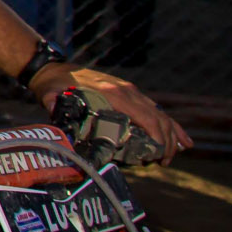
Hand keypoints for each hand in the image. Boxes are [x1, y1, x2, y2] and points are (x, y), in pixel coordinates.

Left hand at [32, 64, 191, 162]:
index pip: (144, 116)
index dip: (157, 136)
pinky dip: (168, 122)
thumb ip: (52, 103)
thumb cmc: (55, 85)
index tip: (160, 156)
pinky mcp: (128, 91)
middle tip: (165, 162)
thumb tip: (52, 112)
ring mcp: (129, 89)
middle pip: (157, 116)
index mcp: (113, 93)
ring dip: (171, 132)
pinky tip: (180, 136)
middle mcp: (126, 90)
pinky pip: (153, 107)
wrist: (55, 69)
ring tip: (176, 153)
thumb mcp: (52, 95)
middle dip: (166, 140)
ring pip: (159, 112)